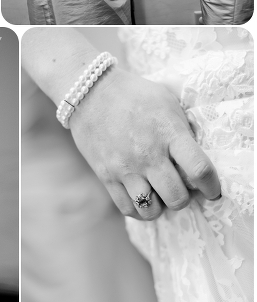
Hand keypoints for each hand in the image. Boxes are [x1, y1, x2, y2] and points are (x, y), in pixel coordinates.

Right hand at [70, 68, 220, 220]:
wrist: (90, 91)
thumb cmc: (134, 94)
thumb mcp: (167, 102)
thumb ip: (183, 130)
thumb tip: (198, 157)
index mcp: (168, 133)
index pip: (200, 170)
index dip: (212, 186)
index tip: (212, 189)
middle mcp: (147, 154)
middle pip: (177, 197)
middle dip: (185, 198)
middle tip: (181, 188)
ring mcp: (125, 167)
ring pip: (151, 210)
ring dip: (160, 205)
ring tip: (159, 193)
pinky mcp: (105, 175)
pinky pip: (127, 208)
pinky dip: (138, 209)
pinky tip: (141, 196)